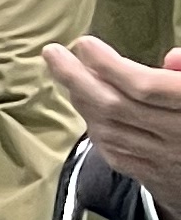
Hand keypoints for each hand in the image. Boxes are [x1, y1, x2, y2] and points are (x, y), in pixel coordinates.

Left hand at [44, 34, 180, 194]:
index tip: (85, 43)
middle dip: (77, 78)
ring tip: (64, 72)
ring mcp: (163, 160)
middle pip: (116, 107)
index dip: (111, 65)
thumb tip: (173, 57)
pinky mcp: (152, 176)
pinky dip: (92, 126)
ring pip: (109, 130)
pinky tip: (82, 104)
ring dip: (80, 99)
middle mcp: (176, 137)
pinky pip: (113, 151)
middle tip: (52, 52)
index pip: (146, 87)